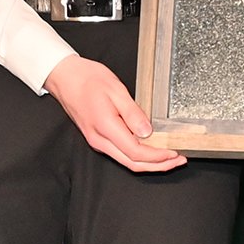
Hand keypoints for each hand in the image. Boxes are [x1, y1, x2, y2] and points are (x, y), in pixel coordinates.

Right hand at [43, 55, 186, 172]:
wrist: (65, 77)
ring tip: (169, 157)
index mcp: (106, 127)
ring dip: (150, 162)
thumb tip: (148, 132)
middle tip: (179, 160)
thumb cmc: (88, 79)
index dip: (158, 156)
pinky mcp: (97, 138)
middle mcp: (100, 140)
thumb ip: (132, 113)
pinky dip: (138, 156)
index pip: (137, 152)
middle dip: (158, 165)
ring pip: (127, 161)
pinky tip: (150, 149)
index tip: (174, 153)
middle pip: (133, 163)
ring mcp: (97, 141)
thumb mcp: (116, 90)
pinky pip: (121, 154)